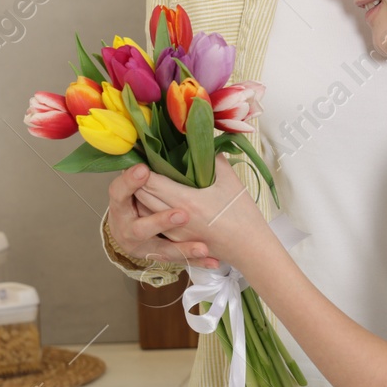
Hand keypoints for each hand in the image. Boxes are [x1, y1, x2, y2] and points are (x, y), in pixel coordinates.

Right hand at [107, 164, 218, 270]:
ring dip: (184, 248)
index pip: (119, 192)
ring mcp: (143, 247)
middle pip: (141, 227)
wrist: (128, 232)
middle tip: (184, 213)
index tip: (144, 170)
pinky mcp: (158, 257)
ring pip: (162, 250)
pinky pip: (180, 261)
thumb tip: (174, 137)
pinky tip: (214, 260)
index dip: (130, 182)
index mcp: (121, 204)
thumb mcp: (135, 184)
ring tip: (204, 246)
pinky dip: (198, 260)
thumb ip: (149, 168)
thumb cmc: (136, 198)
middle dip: (162, 221)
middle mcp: (128, 227)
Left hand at [137, 155, 274, 271]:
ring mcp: (173, 232)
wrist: (249, 246)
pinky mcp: (176, 241)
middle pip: (141, 195)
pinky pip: (153, 221)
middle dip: (138, 179)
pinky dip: (150, 208)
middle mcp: (174, 219)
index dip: (142, 166)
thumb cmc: (241, 213)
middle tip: (142, 163)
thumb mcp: (229, 179)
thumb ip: (211, 156)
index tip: (143, 153)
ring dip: (142, 194)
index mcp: (186, 200)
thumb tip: (199, 139)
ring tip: (146, 179)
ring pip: (144, 210)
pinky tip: (156, 198)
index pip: (149, 181)